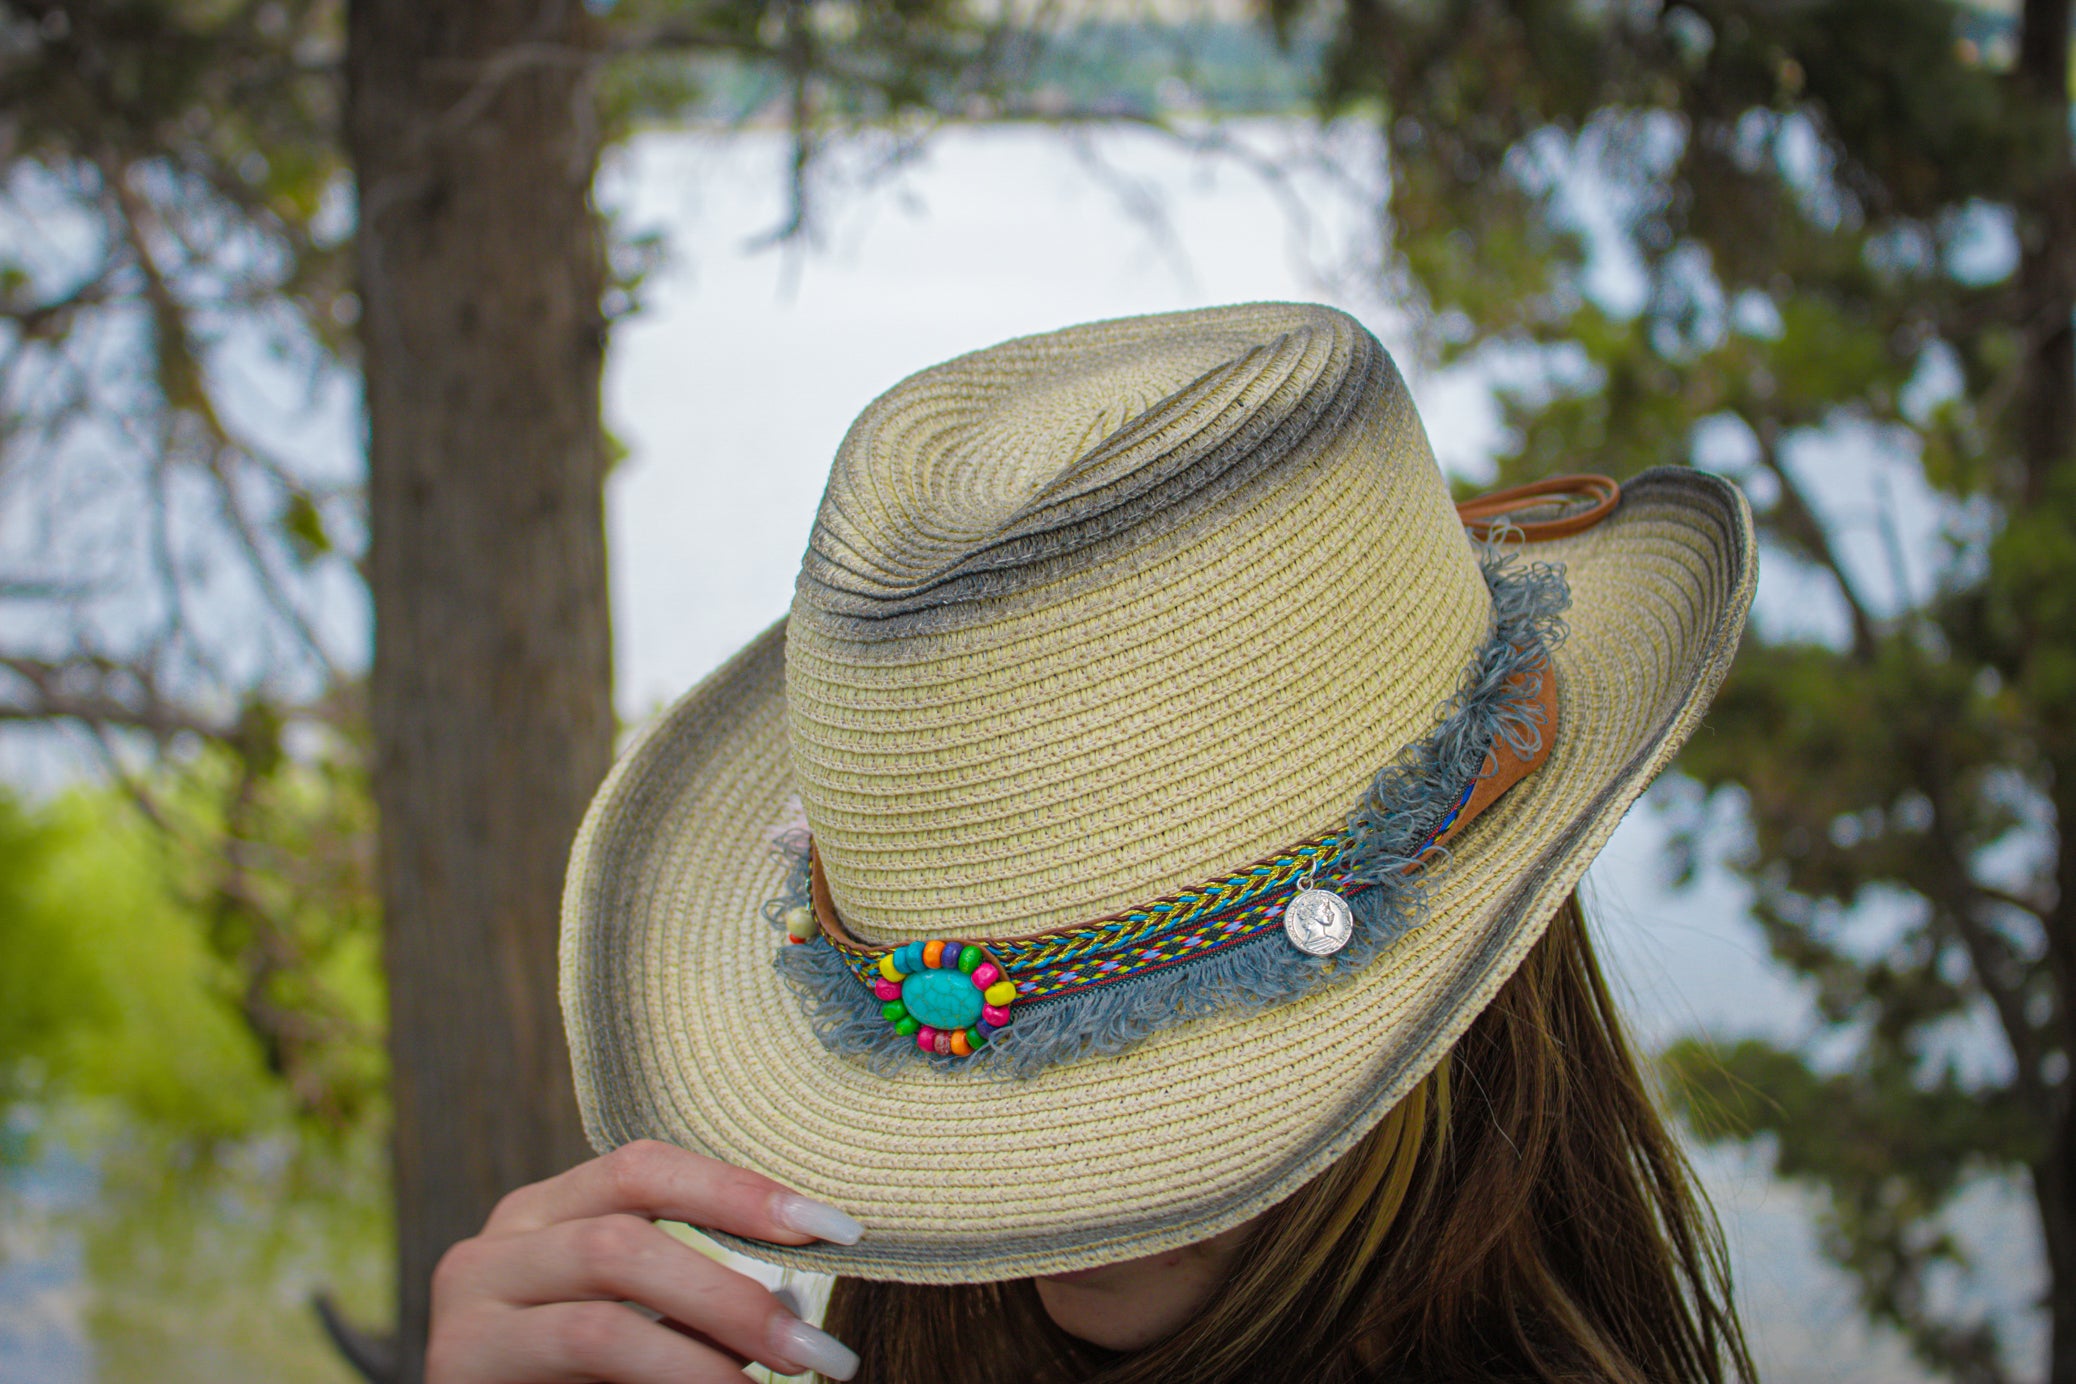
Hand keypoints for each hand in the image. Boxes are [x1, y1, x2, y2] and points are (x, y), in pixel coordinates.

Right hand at [426, 1139, 862, 1381]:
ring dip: (707, 1353)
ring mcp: (469, 1307)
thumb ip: (692, 1303)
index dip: (740, 1191)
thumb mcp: (640, 1324)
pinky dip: (667, 1379)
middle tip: (817, 1348)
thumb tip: (798, 1304)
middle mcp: (499, 1245)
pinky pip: (580, 1354)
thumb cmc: (582, 1382)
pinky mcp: (459, 1366)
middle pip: (625, 1236)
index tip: (836, 1227)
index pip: (645, 1168)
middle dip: (734, 1293)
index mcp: (549, 1212)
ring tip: (779, 1379)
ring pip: (603, 1313)